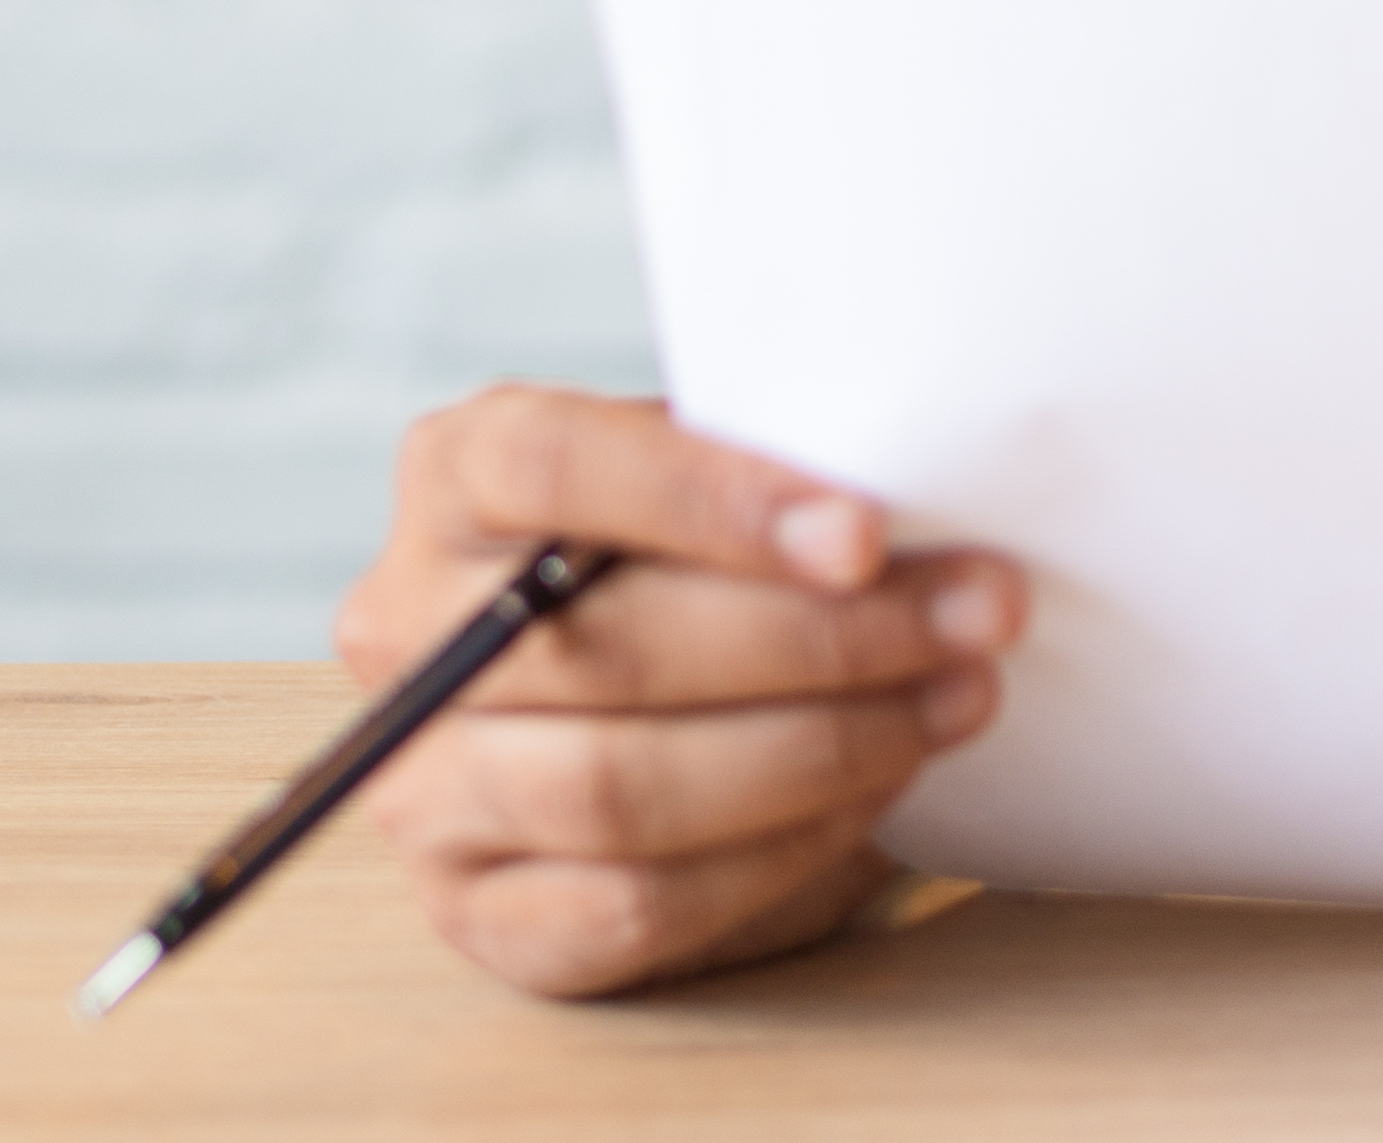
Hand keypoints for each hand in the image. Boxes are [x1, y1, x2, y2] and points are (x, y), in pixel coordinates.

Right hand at [340, 384, 1030, 998]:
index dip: (711, 500)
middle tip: (977, 616)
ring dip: (820, 747)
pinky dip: (780, 847)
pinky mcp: (483, 915)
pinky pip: (636, 901)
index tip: (865, 534)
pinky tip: (879, 788)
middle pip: (602, 644)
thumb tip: (919, 511)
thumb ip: (770, 478)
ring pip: (617, 785)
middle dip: (821, 637)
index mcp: (453, 477)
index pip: (549, 466)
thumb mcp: (720, 480)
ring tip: (955, 700)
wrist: (667, 696)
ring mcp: (425, 786)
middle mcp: (405, 631)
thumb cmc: (708, 555)